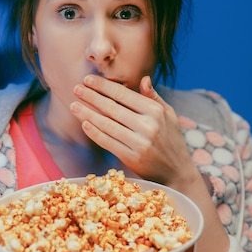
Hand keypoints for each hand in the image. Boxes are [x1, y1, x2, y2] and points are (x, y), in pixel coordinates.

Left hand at [70, 74, 199, 189]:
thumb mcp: (168, 115)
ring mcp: (139, 142)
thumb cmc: (171, 140)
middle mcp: (148, 125)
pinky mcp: (132, 158)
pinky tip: (84, 124)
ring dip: (87, 114)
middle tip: (75, 88)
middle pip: (112, 108)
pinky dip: (95, 133)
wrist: (177, 172)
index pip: (123, 94)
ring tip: (73, 105)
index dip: (103, 86)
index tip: (88, 79)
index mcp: (155, 111)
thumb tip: (144, 79)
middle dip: (91, 96)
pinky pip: (108, 142)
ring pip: (107, 124)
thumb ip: (154, 97)